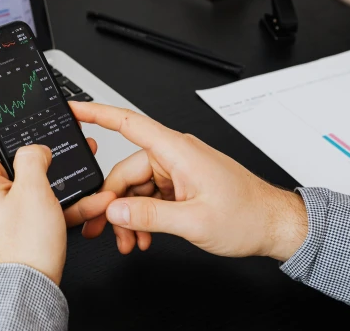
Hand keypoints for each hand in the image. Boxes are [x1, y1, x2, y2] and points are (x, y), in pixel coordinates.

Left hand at [0, 120, 99, 283]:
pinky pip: (33, 208)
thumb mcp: (34, 190)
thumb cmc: (22, 248)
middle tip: (62, 148)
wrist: (24, 293)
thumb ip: (33, 157)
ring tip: (83, 180)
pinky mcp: (7, 228)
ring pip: (28, 186)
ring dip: (57, 183)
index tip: (16, 112)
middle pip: (10, 159)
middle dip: (42, 156)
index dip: (1, 119)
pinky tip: (84, 205)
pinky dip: (56, 205)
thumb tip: (34, 148)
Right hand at [64, 102, 308, 261]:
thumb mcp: (193, 221)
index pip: (128, 123)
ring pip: (136, 188)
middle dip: (114, 203)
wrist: (275, 226)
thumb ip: (148, 216)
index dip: (97, 113)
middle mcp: (175, 156)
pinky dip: (143, 216)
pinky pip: (150, 196)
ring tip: (130, 241)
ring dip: (130, 216)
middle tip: (105, 230)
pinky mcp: (181, 184)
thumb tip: (115, 210)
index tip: (74, 109)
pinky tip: (143, 236)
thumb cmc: (248, 216)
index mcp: (177, 151)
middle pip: (125, 171)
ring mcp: (178, 170)